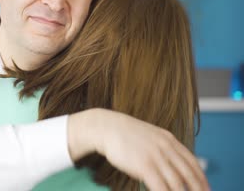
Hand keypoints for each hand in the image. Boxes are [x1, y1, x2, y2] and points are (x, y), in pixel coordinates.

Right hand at [68, 108, 209, 190]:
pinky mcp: (144, 165)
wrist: (106, 127)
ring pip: (176, 183)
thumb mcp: (149, 136)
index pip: (192, 162)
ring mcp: (156, 156)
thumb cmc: (124, 135)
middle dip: (198, 189)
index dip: (201, 178)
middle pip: (189, 174)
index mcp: (169, 140)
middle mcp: (166, 147)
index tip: (205, 189)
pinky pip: (160, 186)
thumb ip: (162, 147)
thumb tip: (171, 162)